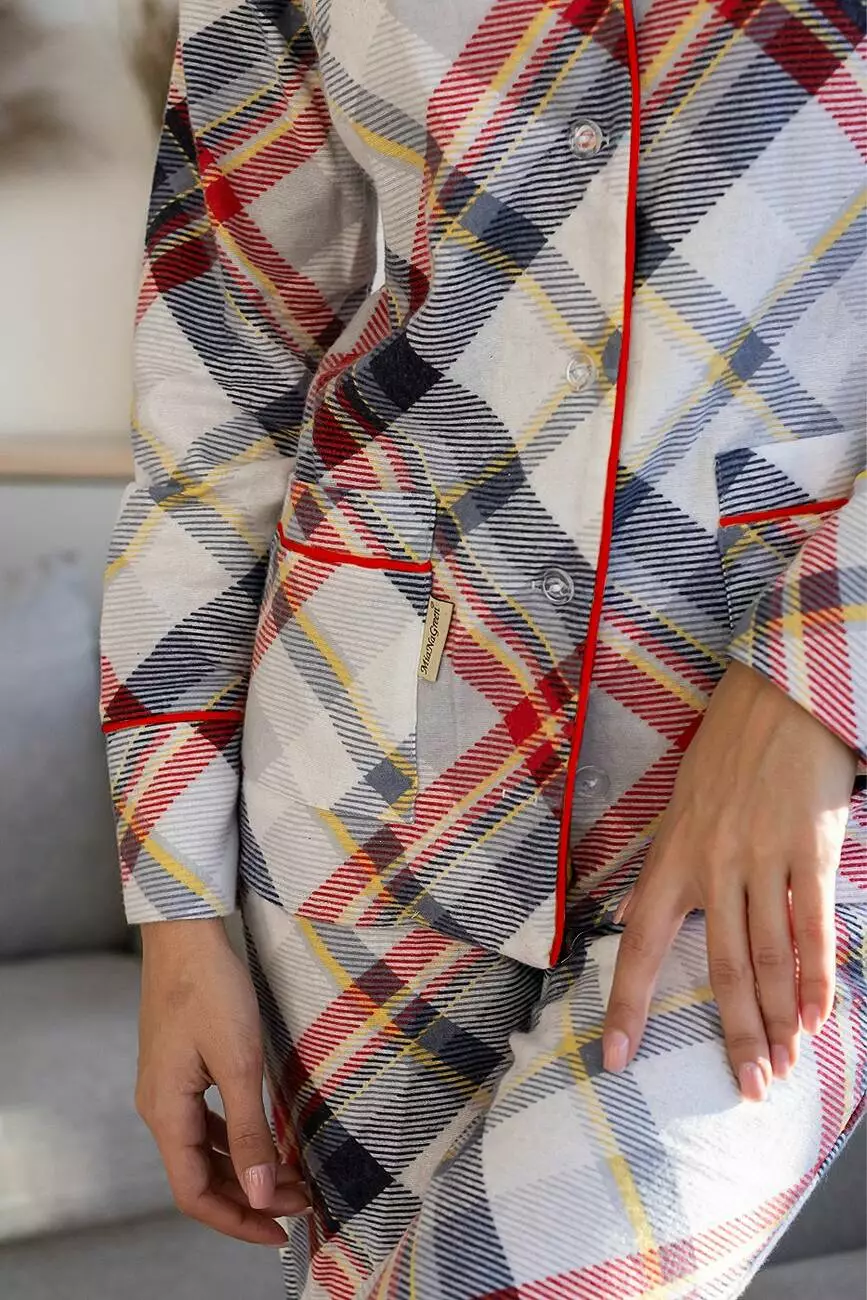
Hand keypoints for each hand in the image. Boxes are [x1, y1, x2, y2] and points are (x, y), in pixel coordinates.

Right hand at [136, 918, 309, 1244]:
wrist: (187, 932)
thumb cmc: (211, 988)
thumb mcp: (238, 1062)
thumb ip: (248, 1132)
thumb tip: (258, 1195)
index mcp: (165, 1113)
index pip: (193, 1194)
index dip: (236, 1221)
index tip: (282, 1233)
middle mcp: (160, 1108)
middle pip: (199, 1177)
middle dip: (249, 1197)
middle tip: (302, 1202)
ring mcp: (168, 1088)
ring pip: (205, 1151)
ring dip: (245, 1171)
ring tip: (294, 1177)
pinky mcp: (181, 1069)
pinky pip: (207, 1123)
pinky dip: (237, 1141)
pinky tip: (267, 1140)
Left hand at [601, 660, 856, 1101]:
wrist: (777, 701)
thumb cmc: (724, 758)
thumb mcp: (674, 812)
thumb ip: (656, 873)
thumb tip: (627, 917)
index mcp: (669, 860)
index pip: (638, 946)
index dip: (626, 1005)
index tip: (615, 1059)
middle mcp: (710, 866)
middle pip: (722, 968)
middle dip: (735, 1035)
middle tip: (749, 1089)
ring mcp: (760, 859)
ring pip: (769, 958)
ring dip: (780, 1020)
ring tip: (785, 1066)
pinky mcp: (807, 851)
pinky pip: (812, 926)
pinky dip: (817, 976)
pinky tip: (819, 1017)